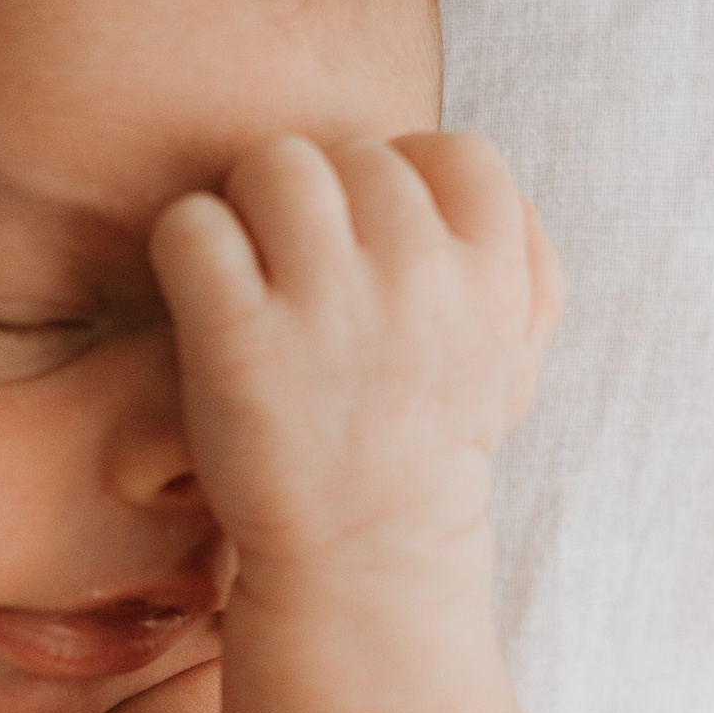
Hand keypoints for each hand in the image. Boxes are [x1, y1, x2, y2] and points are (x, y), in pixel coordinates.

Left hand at [149, 132, 560, 583]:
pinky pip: (194, 224)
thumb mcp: (515, 361)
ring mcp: (327, 305)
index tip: (376, 242)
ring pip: (273, 166)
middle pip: (350, 155)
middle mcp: (416, 278)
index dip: (407, 178)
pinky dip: (187, 248)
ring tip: (250, 274)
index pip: (456, 152)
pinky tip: (205, 299)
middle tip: (303, 276)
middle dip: (320, 203)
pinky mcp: (238, 337)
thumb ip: (527, 265)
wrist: (365, 560)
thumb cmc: (429, 449)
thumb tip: (485, 181)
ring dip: (250, 208)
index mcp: (490, 277)